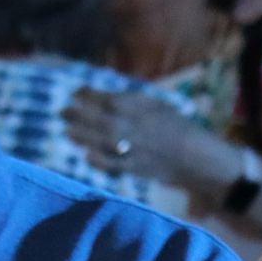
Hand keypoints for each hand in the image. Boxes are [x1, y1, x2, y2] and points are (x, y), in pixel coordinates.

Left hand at [63, 86, 227, 191]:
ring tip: (67, 130)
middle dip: (79, 114)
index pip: (110, 99)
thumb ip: (134, 102)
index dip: (89, 95)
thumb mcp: (159, 107)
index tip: (75, 92)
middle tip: (62, 111)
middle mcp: (137, 127)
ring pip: (103, 140)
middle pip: (101, 119)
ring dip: (82, 135)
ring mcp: (136, 148)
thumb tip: (105, 97)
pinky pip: (113, 164)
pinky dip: (99, 159)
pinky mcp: (136, 168)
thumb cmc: (179, 129)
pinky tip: (86, 154)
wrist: (199, 159)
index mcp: (144, 109)